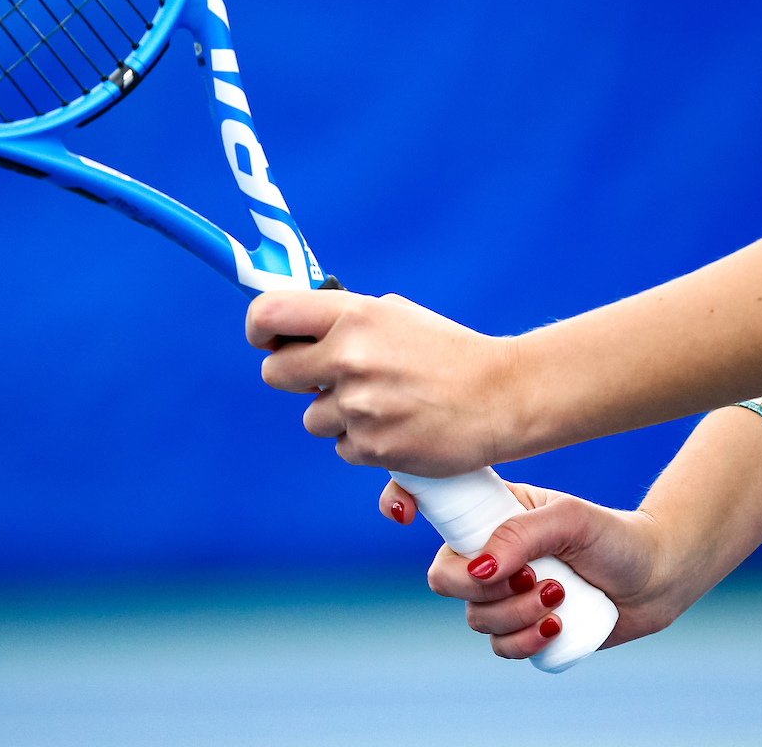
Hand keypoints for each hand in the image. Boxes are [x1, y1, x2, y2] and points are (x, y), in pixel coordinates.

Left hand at [246, 290, 520, 476]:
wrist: (502, 397)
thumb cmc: (450, 353)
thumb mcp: (397, 316)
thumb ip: (346, 320)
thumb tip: (296, 332)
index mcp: (355, 316)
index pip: (269, 314)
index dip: (259, 329)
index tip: (268, 339)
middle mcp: (349, 357)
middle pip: (274, 372)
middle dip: (295, 377)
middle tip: (327, 377)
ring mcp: (358, 406)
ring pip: (311, 417)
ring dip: (337, 414)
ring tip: (385, 402)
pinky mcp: (371, 447)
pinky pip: (342, 447)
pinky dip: (364, 441)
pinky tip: (399, 425)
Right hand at [380, 479, 689, 658]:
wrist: (655, 580)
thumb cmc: (614, 537)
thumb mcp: (571, 519)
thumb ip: (522, 533)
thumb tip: (480, 566)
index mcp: (492, 512)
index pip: (434, 502)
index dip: (402, 500)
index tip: (404, 516)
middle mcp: (491, 552)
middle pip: (444, 576)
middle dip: (481, 585)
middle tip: (531, 575)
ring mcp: (504, 593)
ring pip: (475, 617)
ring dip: (517, 612)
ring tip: (561, 594)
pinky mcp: (523, 628)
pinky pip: (499, 647)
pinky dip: (525, 641)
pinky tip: (557, 625)